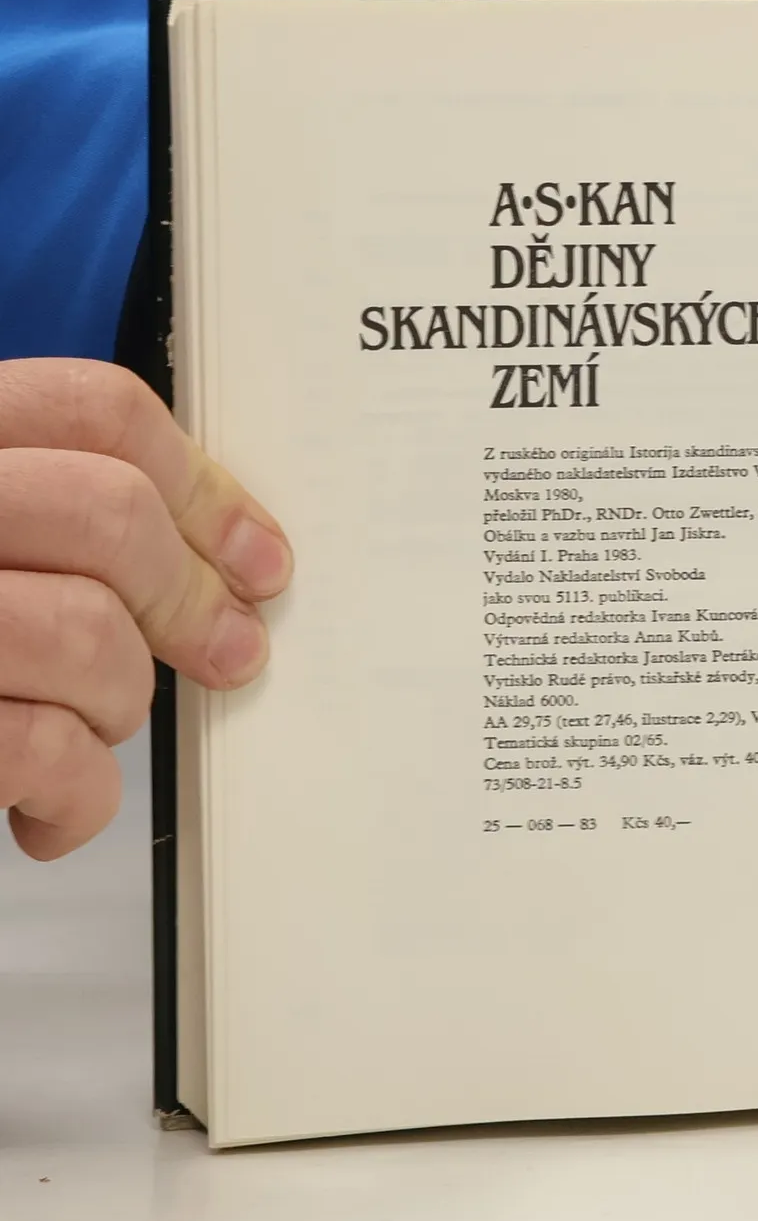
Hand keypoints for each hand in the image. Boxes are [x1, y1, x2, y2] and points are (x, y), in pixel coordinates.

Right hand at [0, 359, 291, 859]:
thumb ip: (45, 518)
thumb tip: (223, 557)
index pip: (90, 410)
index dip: (202, 485)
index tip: (257, 557)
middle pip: (107, 514)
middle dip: (186, 599)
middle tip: (224, 652)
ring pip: (85, 634)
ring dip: (117, 703)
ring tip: (85, 731)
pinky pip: (38, 746)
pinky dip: (74, 796)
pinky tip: (49, 810)